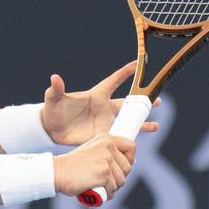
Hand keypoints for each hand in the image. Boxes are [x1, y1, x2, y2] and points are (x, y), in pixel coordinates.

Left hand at [42, 61, 159, 144]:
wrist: (51, 130)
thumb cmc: (53, 110)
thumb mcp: (54, 99)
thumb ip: (56, 88)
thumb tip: (54, 78)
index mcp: (96, 95)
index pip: (114, 81)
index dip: (125, 73)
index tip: (138, 64)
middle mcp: (104, 107)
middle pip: (127, 103)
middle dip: (142, 101)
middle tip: (157, 100)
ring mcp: (104, 122)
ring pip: (127, 122)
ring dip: (141, 123)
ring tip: (156, 125)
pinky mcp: (102, 135)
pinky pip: (119, 137)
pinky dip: (130, 139)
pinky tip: (138, 144)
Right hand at [53, 135, 135, 197]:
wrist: (57, 172)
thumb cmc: (73, 165)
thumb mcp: (92, 150)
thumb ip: (107, 152)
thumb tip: (130, 162)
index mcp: (107, 139)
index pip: (131, 147)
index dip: (130, 159)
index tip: (121, 168)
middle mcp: (108, 147)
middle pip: (127, 168)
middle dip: (119, 178)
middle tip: (105, 182)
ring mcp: (106, 161)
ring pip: (121, 181)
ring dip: (112, 188)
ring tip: (99, 187)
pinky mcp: (103, 174)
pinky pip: (112, 189)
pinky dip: (106, 195)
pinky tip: (97, 193)